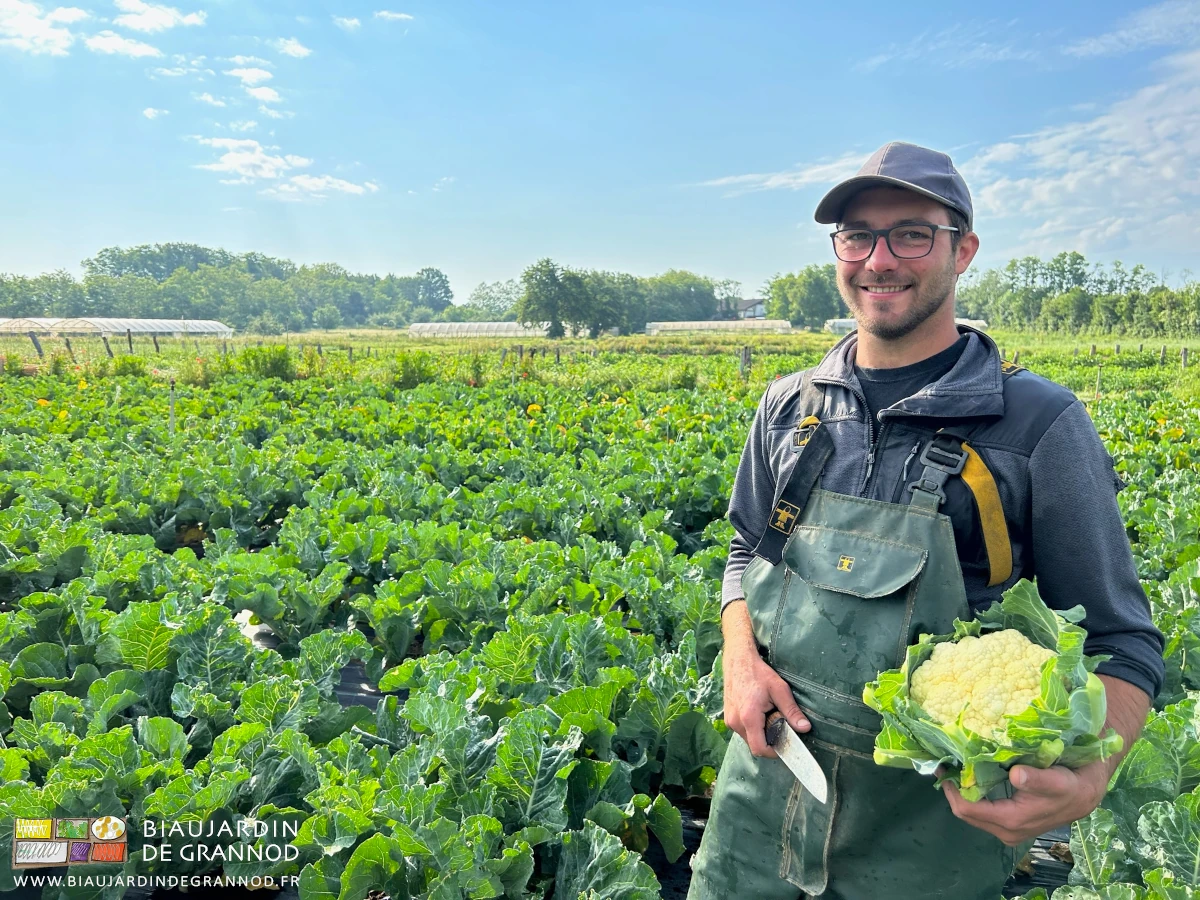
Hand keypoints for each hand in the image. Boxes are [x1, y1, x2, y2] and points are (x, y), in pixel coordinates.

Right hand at [723, 644, 810, 757]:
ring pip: (748, 739)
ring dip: (761, 734)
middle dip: (769, 741)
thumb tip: (805, 728)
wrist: (738, 660)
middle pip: (755, 745)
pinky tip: (759, 713)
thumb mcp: (779, 689)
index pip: (760, 749)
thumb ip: (791, 711)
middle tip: (780, 726)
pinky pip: (743, 731)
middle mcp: (736, 722)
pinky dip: (753, 728)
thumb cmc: (758, 673)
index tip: (785, 743)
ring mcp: (729, 720)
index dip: (774, 751)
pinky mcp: (728, 717)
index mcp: (749, 717)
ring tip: (769, 716)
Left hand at [942, 762, 1108, 846]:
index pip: (968, 810)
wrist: (1084, 795)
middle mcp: (1006, 830)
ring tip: (955, 767)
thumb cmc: (1069, 785)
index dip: (952, 790)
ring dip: (963, 793)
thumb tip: (1016, 775)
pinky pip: (983, 811)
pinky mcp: (1010, 823)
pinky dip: (974, 795)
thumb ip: (1037, 779)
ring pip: (973, 813)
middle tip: (945, 765)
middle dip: (954, 791)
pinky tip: (972, 776)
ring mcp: (1007, 829)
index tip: (943, 768)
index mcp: (1011, 820)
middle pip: (966, 813)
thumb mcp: (1057, 780)